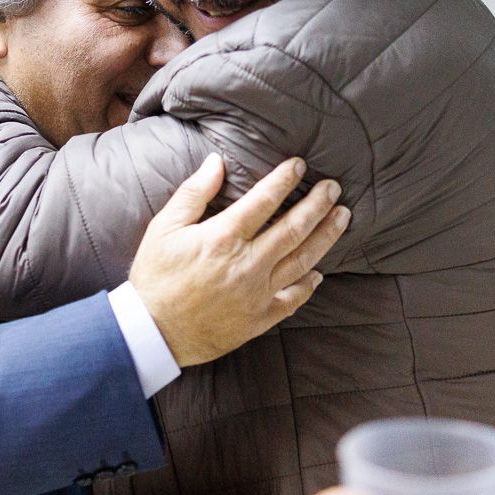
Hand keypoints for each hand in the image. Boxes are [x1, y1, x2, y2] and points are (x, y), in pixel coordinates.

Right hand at [129, 154, 347, 366]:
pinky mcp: (259, 318)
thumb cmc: (155, 277)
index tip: (299, 165)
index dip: (284, 180)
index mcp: (223, 237)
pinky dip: (309, 285)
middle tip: (334, 188)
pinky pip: (293, 299)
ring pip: (302, 261)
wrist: (152, 332)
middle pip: (294, 228)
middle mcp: (247, 264)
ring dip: (325, 237)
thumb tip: (216, 161)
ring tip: (342, 217)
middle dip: (318, 205)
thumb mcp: (164, 227)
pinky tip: (319, 273)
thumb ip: (194, 192)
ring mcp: (257, 293)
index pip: (264, 200)